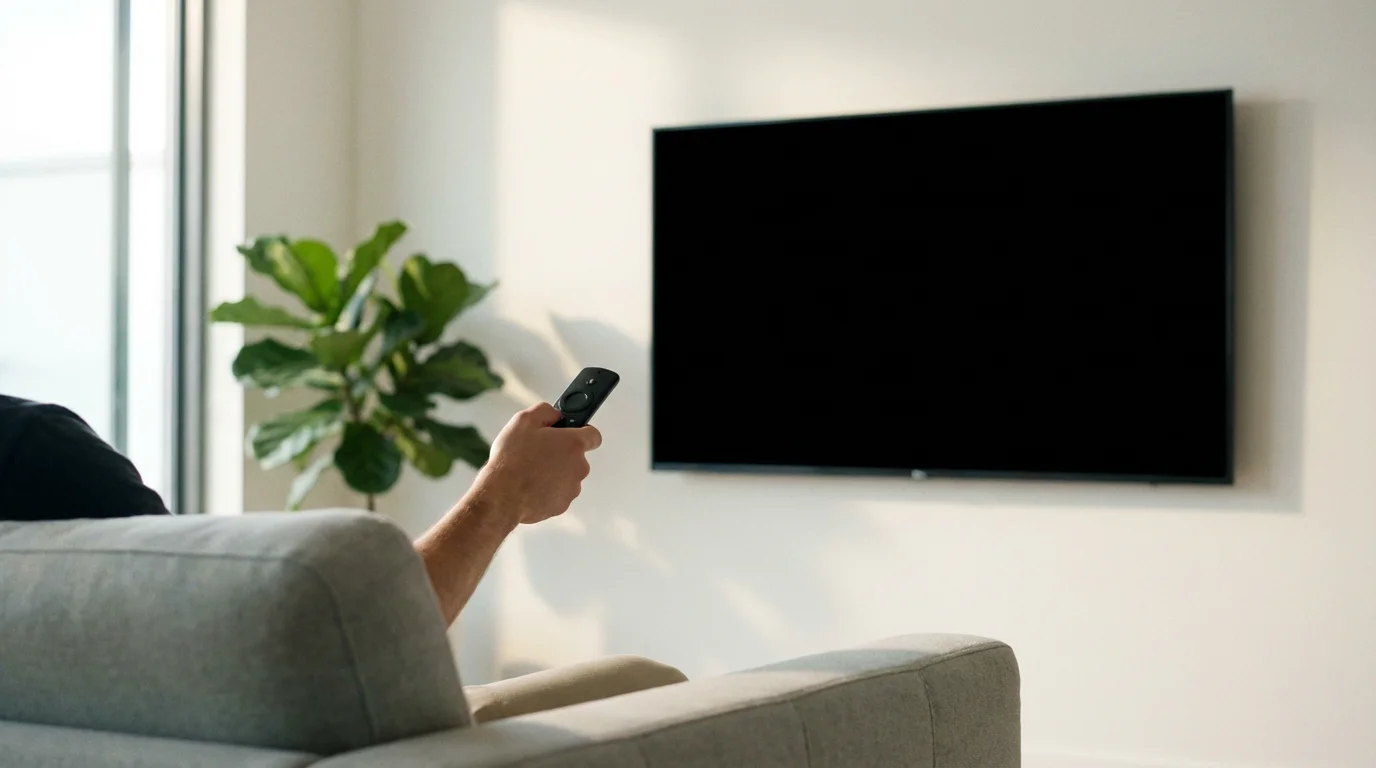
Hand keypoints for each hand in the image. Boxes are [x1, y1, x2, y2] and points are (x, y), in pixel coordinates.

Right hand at [476, 402, 602, 525]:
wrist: (501, 497)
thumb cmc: (511, 460)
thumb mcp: (523, 421)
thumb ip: (546, 411)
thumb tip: (556, 414)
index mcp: (574, 444)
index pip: (593, 435)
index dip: (581, 432)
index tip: (569, 434)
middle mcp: (579, 467)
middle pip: (577, 457)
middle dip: (561, 454)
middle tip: (538, 453)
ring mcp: (572, 488)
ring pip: (567, 476)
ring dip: (554, 473)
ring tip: (530, 471)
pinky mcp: (562, 505)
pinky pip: (558, 493)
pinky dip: (547, 490)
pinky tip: (529, 487)